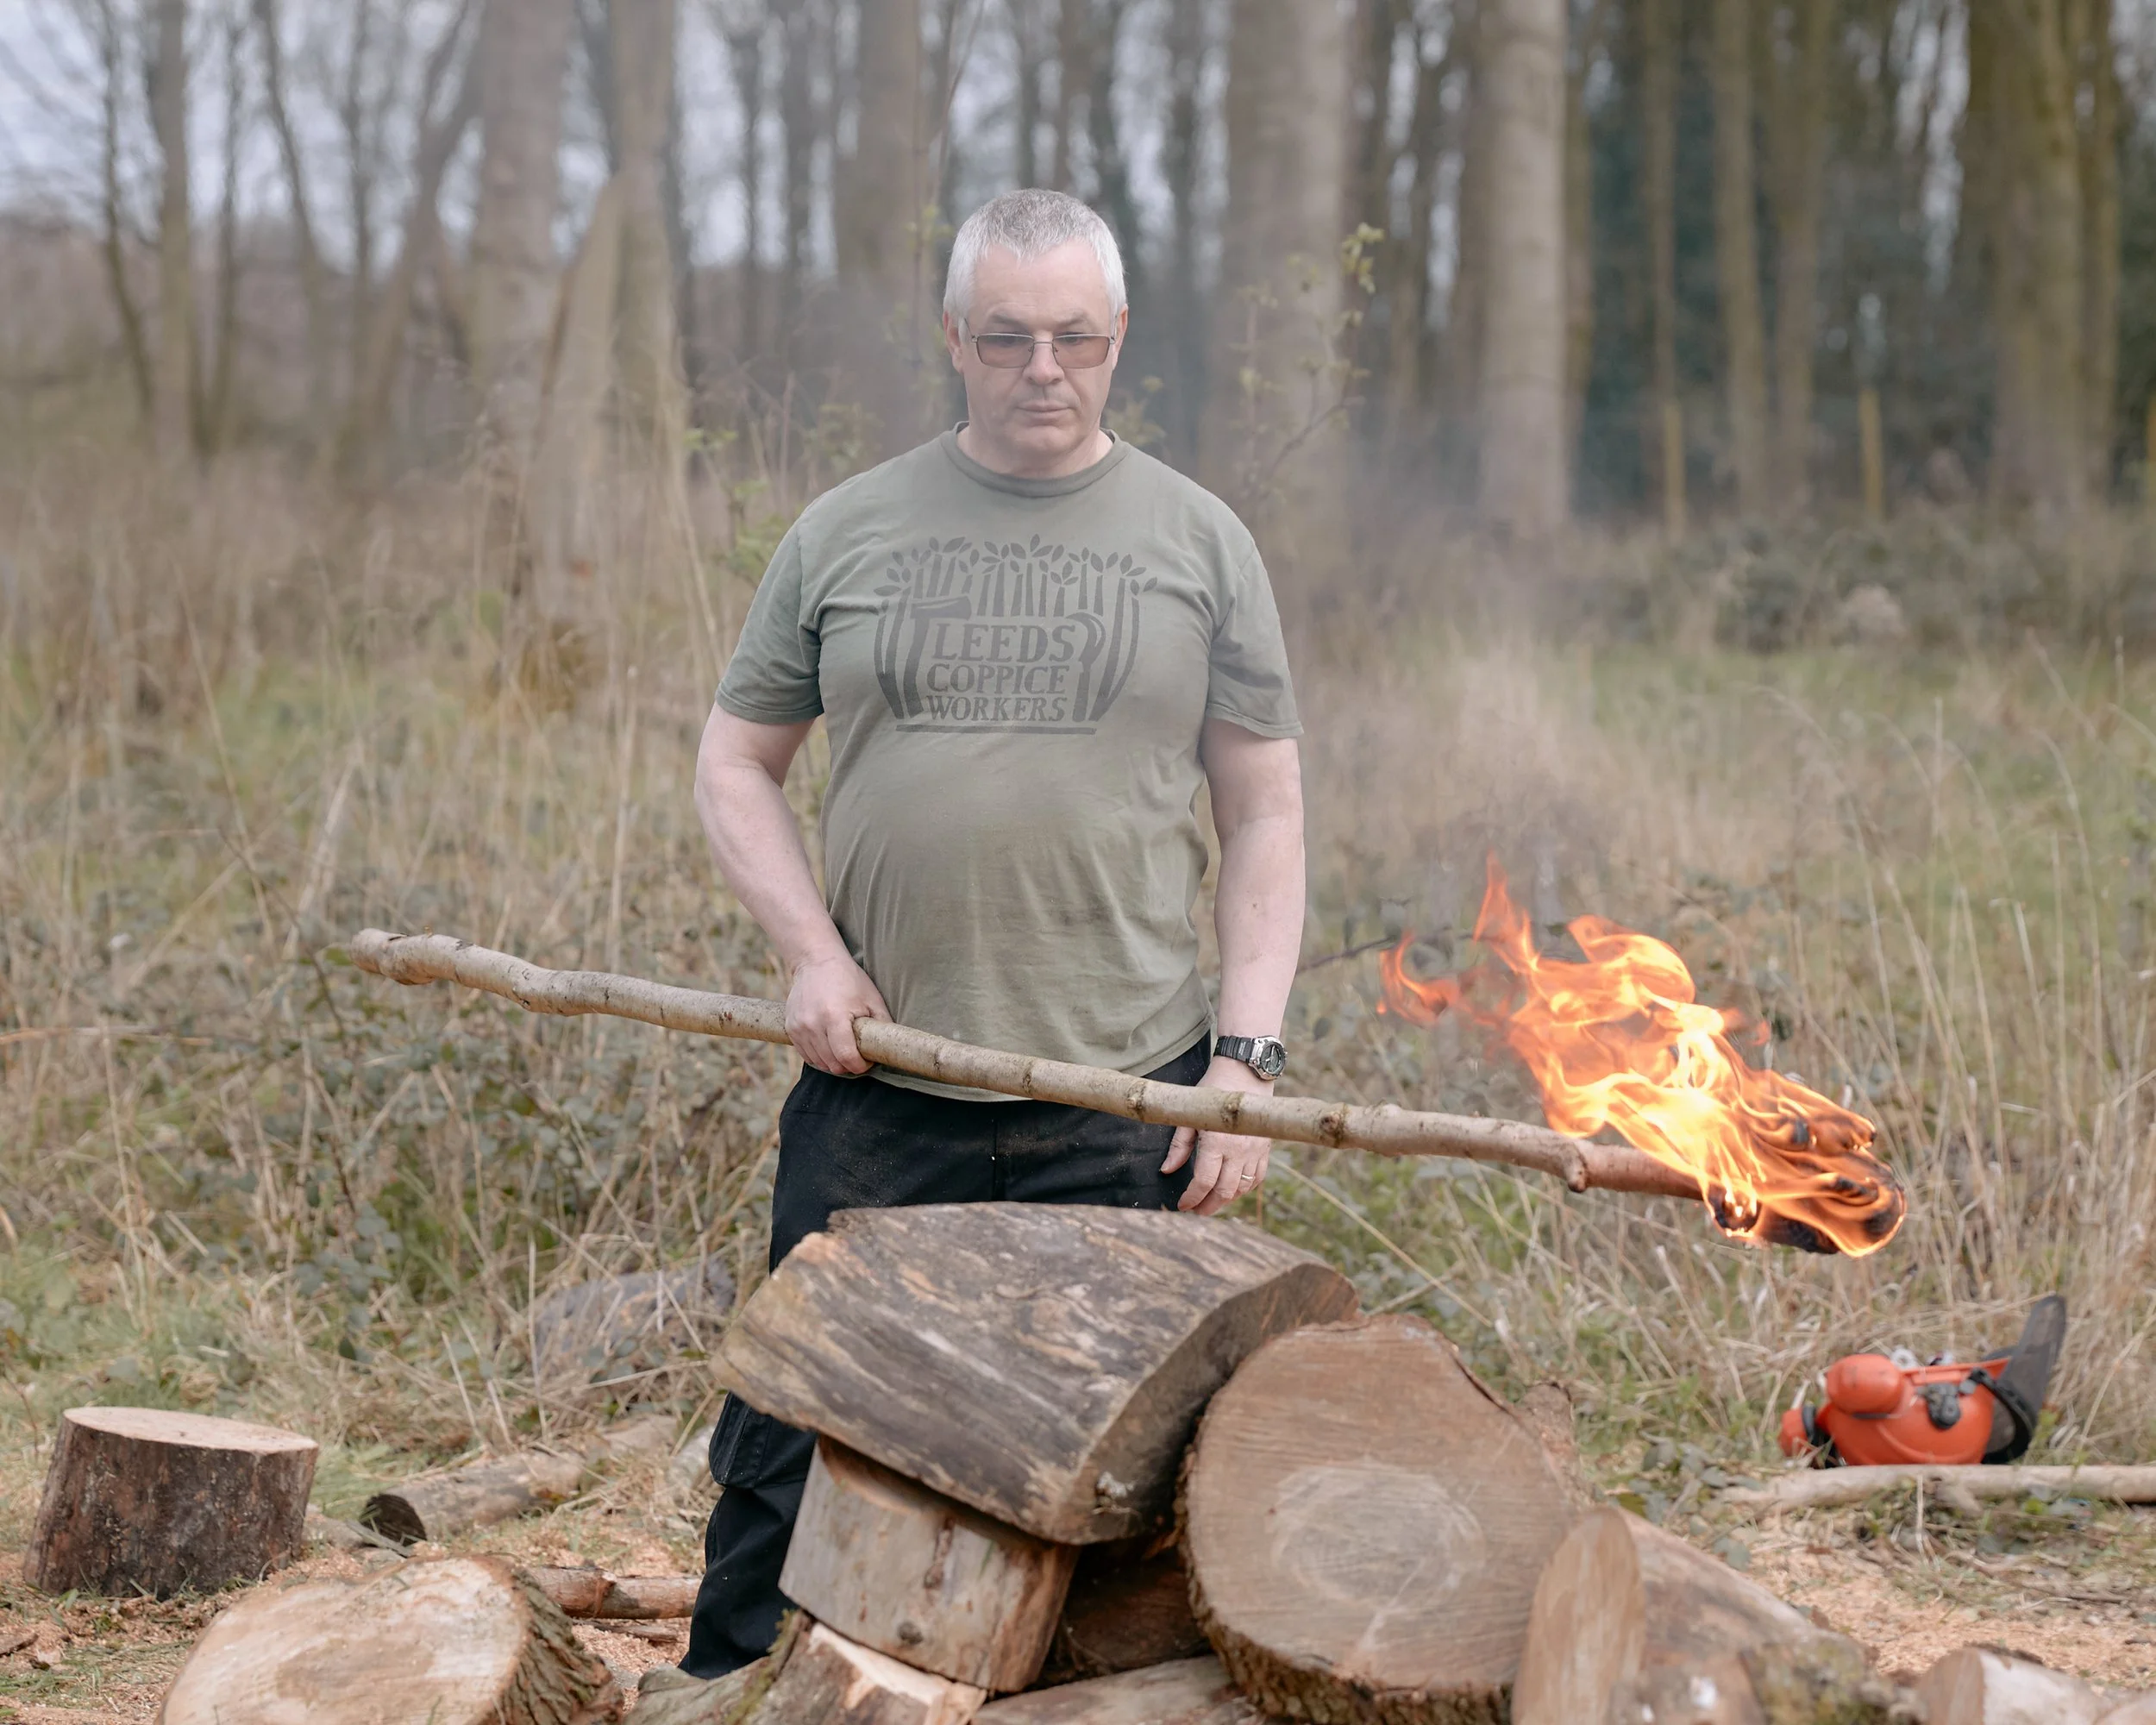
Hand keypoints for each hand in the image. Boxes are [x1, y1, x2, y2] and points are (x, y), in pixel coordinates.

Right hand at [785, 953, 889, 1075]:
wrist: (816, 962)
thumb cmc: (849, 979)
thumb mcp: (872, 999)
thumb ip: (882, 1025)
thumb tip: (888, 1048)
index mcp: (834, 1017)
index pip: (847, 1058)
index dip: (860, 1066)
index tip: (867, 1061)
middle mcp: (812, 1024)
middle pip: (833, 1064)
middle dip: (849, 1065)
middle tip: (858, 1053)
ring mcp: (799, 1027)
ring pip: (819, 1063)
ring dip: (834, 1062)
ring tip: (844, 1047)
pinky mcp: (791, 1029)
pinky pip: (807, 1056)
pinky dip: (820, 1057)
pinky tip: (830, 1045)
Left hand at [1163, 1055, 1273, 1215]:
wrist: (1245, 1073)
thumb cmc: (1212, 1091)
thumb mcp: (1189, 1116)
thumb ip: (1179, 1146)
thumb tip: (1167, 1170)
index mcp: (1217, 1142)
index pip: (1204, 1181)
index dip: (1192, 1198)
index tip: (1182, 1205)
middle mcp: (1239, 1150)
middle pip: (1225, 1191)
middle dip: (1209, 1206)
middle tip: (1196, 1211)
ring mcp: (1255, 1150)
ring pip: (1242, 1188)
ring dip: (1227, 1200)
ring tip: (1212, 1202)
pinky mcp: (1265, 1148)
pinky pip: (1258, 1177)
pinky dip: (1245, 1188)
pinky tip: (1233, 1190)